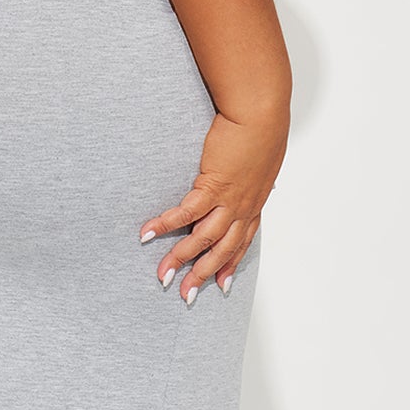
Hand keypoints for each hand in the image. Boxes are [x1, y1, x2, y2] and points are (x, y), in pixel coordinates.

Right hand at [140, 105, 289, 299]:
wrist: (260, 114)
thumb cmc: (261, 128)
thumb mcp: (261, 156)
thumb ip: (250, 171)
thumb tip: (246, 170)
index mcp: (254, 201)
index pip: (242, 241)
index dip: (231, 264)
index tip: (222, 285)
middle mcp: (244, 206)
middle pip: (222, 249)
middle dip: (203, 274)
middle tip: (186, 294)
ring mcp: (229, 199)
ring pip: (203, 238)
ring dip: (181, 258)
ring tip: (163, 275)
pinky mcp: (212, 185)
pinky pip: (185, 212)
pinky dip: (166, 224)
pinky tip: (147, 234)